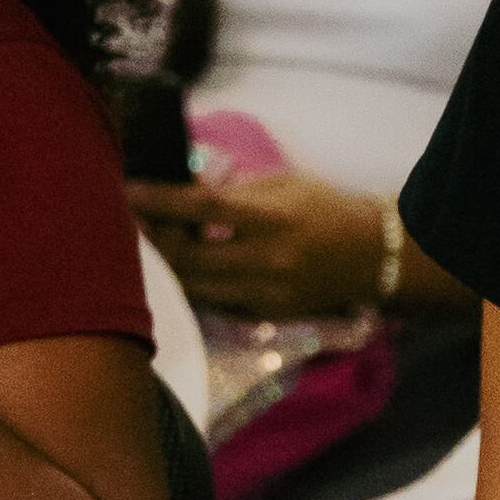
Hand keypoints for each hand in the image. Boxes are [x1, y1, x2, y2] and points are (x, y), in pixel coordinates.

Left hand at [130, 159, 398, 323]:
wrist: (372, 256)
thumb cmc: (324, 208)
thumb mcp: (284, 184)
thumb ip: (234, 192)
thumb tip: (181, 194)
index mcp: (272, 218)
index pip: (201, 208)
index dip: (159, 201)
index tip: (127, 190)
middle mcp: (266, 261)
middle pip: (188, 256)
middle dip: (152, 239)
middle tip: (130, 222)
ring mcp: (264, 294)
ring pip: (193, 287)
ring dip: (165, 268)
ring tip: (148, 248)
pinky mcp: (264, 315)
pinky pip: (212, 303)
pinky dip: (190, 285)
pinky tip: (179, 269)